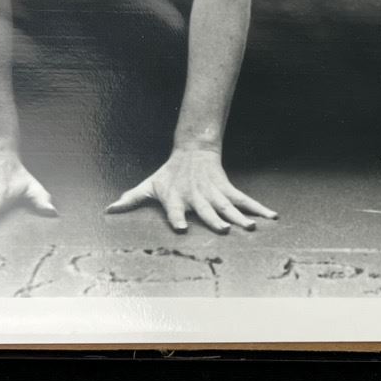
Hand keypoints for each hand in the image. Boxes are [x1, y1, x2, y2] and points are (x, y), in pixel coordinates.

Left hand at [106, 147, 276, 234]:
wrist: (192, 151)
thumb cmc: (168, 174)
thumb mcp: (149, 185)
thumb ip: (131, 199)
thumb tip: (108, 210)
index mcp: (177, 198)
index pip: (175, 209)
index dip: (178, 218)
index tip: (183, 227)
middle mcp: (197, 197)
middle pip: (208, 211)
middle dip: (216, 220)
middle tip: (225, 229)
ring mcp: (214, 193)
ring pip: (229, 207)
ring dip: (241, 217)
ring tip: (252, 226)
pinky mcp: (227, 190)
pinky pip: (245, 200)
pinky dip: (258, 208)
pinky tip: (272, 216)